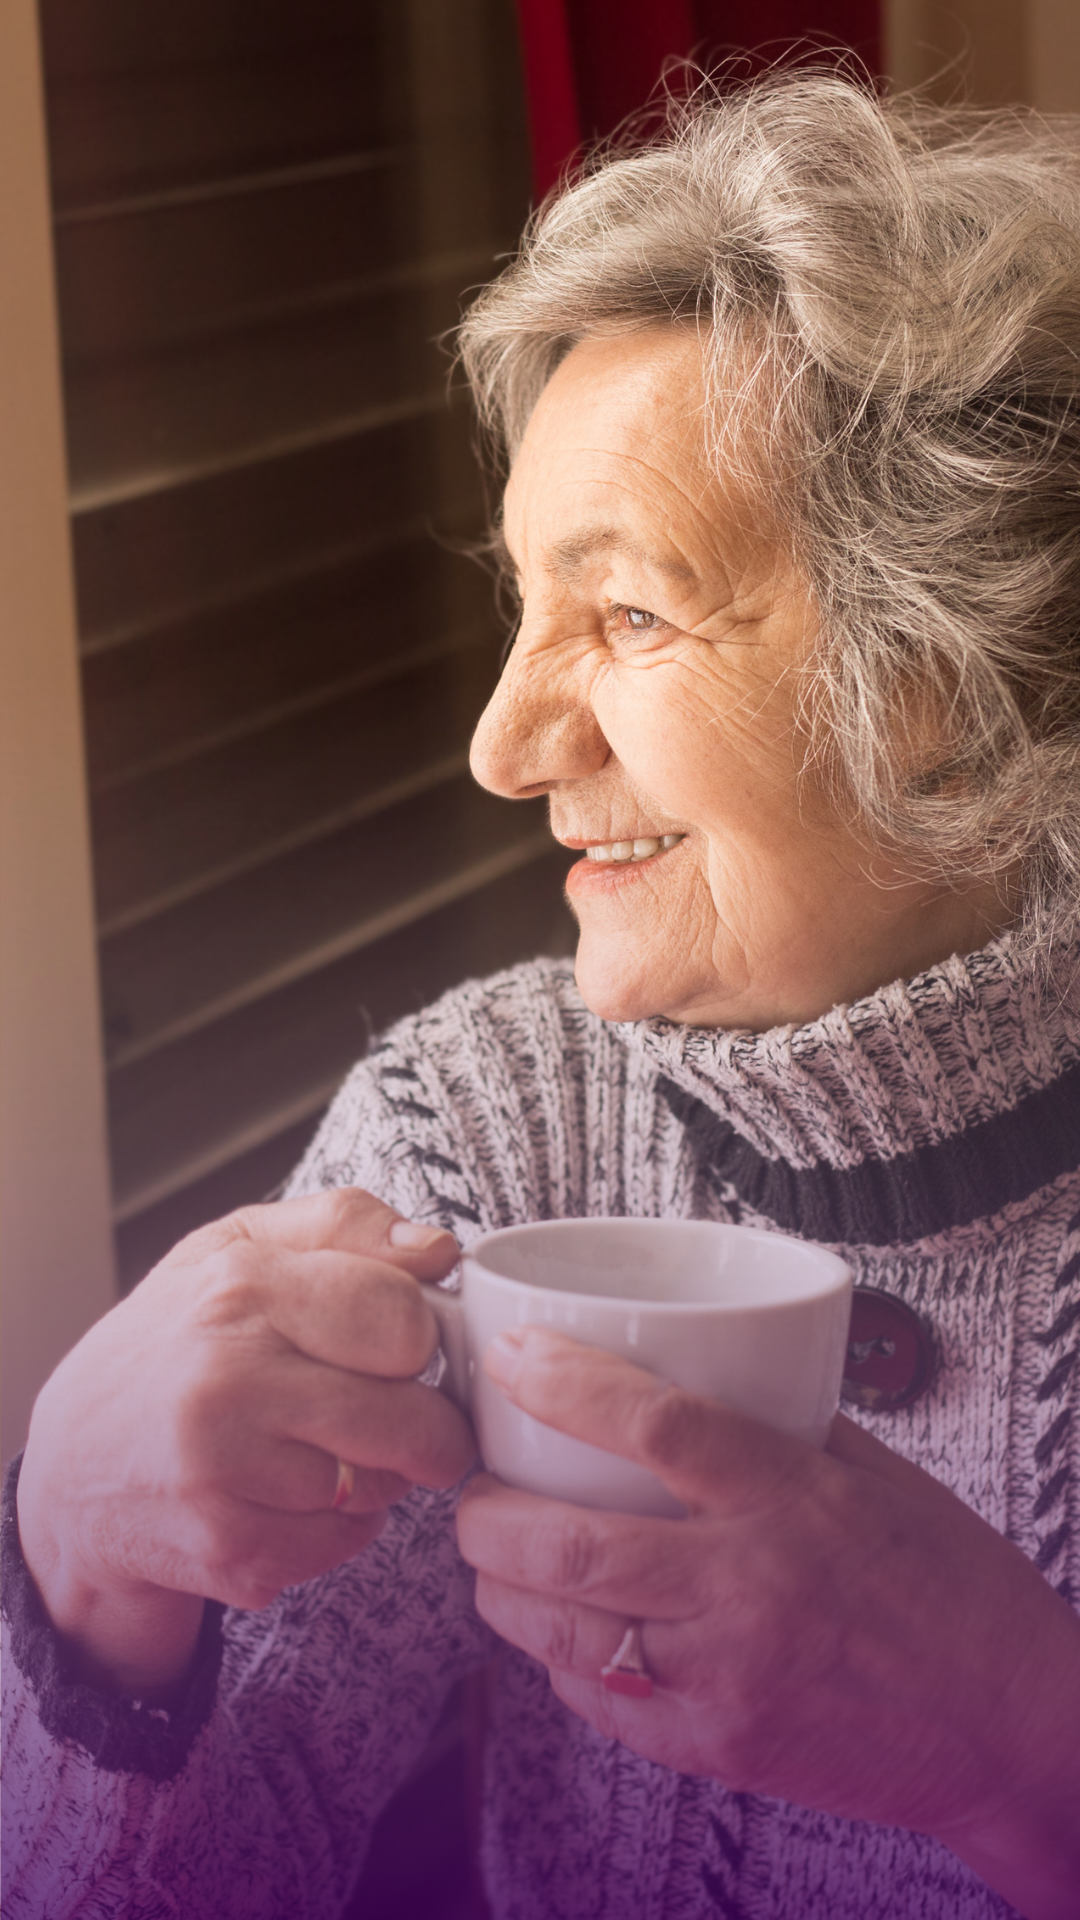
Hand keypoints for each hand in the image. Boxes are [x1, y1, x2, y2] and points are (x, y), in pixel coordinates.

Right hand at [17, 1190, 475, 1694]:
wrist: (75, 1464)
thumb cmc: (177, 1341)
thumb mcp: (240, 1248)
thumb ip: (345, 1226)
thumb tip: (437, 1250)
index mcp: (241, 1287)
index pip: (403, 1318)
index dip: (419, 1336)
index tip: (401, 1346)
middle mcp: (229, 1379)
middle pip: (411, 1420)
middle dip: (428, 1424)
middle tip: (406, 1417)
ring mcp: (225, 1472)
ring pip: (385, 1487)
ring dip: (379, 1476)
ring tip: (326, 1448)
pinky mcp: (229, 1550)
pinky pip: (345, 1543)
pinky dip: (337, 1526)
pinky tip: (291, 1496)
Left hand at [456, 1328, 1079, 1919]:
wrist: (1006, 1726)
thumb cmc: (950, 1586)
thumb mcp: (876, 1474)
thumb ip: (778, 1428)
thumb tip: (686, 1374)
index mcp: (793, 1500)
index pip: (655, 1425)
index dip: (564, 1384)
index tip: (514, 1360)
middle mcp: (749, 1590)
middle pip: (568, 1546)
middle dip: (485, 1513)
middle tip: (472, 1487)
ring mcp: (724, 1680)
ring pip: (560, 1630)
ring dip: (498, 1587)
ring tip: (493, 1555)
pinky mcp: (714, 1749)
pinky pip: (596, 1698)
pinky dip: (555, 1654)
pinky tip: (558, 1626)